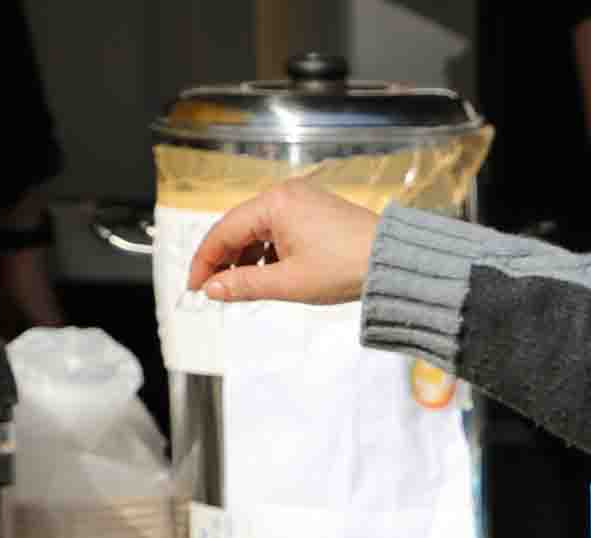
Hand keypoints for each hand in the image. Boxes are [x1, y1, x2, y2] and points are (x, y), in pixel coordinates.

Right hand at [186, 179, 378, 304]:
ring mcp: (301, 201)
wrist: (395, 262)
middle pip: (239, 228)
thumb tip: (212, 289)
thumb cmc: (348, 267)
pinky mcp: (315, 212)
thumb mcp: (289, 282)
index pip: (223, 231)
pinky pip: (279, 231)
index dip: (205, 261)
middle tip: (213, 290)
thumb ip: (245, 285)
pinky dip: (269, 253)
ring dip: (247, 259)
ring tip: (242, 288)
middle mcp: (285, 195)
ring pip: (259, 231)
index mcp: (274, 204)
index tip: (195, 286)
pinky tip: (268, 275)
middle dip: (224, 260)